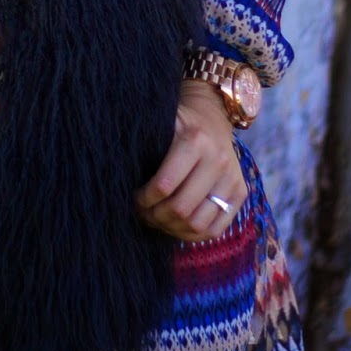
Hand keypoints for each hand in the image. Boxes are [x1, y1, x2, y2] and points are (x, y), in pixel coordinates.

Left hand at [134, 79, 247, 242]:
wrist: (213, 115)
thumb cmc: (177, 121)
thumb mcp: (161, 122)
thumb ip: (142, 141)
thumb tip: (110, 169)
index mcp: (195, 140)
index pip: (164, 185)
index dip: (144, 199)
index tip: (134, 198)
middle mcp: (218, 160)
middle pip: (181, 208)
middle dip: (155, 216)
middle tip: (142, 214)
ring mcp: (232, 179)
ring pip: (198, 223)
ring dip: (172, 228)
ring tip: (157, 221)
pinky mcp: (240, 193)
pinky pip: (215, 229)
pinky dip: (192, 235)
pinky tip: (175, 226)